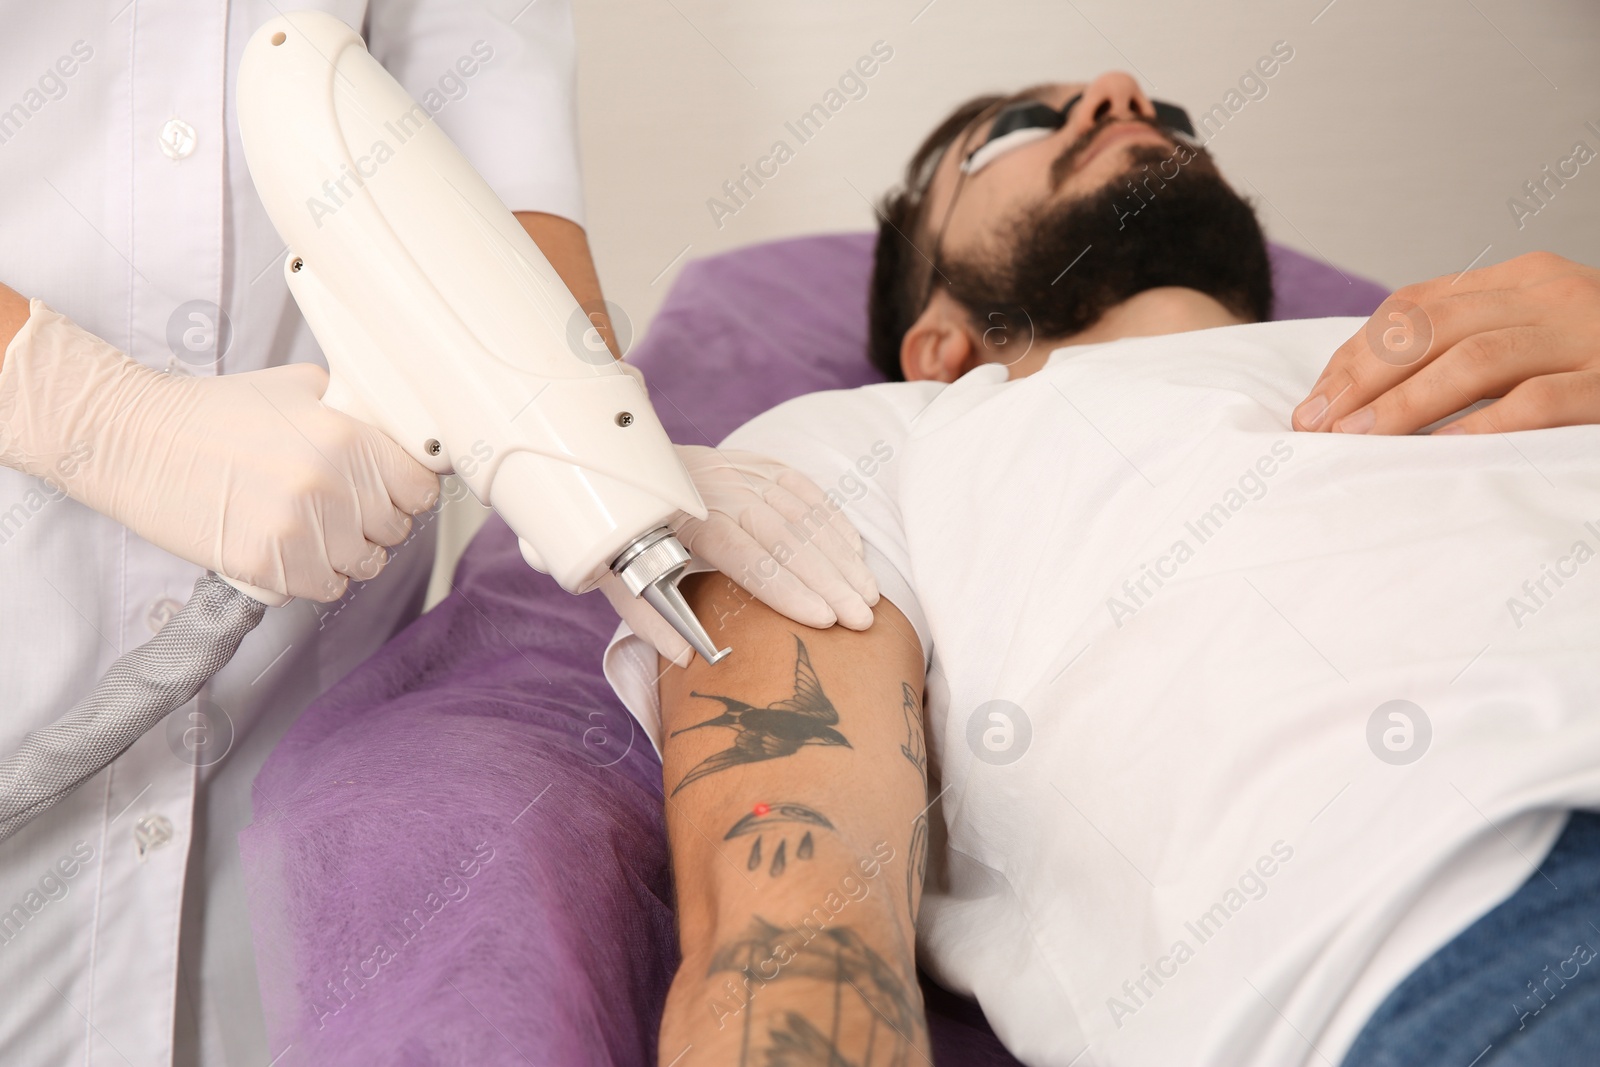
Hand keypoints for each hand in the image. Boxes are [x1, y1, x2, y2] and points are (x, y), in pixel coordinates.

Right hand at [0, 299, 438, 600]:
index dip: (408, 491)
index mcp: (345, 437)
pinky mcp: (264, 565)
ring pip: (363, 565)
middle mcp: (329, 485)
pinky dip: (312, 576)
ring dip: (346, 554)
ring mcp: (297, 529)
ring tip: (314, 529)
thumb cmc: (215, 412)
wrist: (135, 440)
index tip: (391, 491)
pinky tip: (290, 549)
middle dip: (375, 522)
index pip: (421, 488)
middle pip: (395, 530)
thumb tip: (401, 434)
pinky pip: (322, 588)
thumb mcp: (298, 388)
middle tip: (342, 509)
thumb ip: (355, 411)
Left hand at [600, 446, 880, 665]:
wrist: (625, 463)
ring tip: (869, 595)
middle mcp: (722, 490)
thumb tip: (687, 660)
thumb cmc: (629, 530)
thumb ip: (650, 620)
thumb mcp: (620, 576)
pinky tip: (856, 553)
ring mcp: (744, 472)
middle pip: (786, 539)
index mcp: (688, 519)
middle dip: (830, 582)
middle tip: (862, 619)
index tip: (822, 619)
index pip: (747, 556)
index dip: (787, 589)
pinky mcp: (761, 464)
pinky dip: (834, 522)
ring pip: (804, 515)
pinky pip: (808, 491)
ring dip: (841, 556)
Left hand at [1292, 252, 1599, 434]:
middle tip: (1316, 427)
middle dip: (1362, 380)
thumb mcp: (1542, 335)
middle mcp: (1551, 295)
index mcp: (1523, 279)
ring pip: (1473, 360)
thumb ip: (1476, 345)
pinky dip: (1481, 428)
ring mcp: (1588, 335)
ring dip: (1404, 404)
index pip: (1414, 306)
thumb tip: (1369, 395)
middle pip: (1430, 329)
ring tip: (1357, 441)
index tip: (1314, 402)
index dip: (1355, 353)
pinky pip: (1537, 402)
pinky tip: (1439, 454)